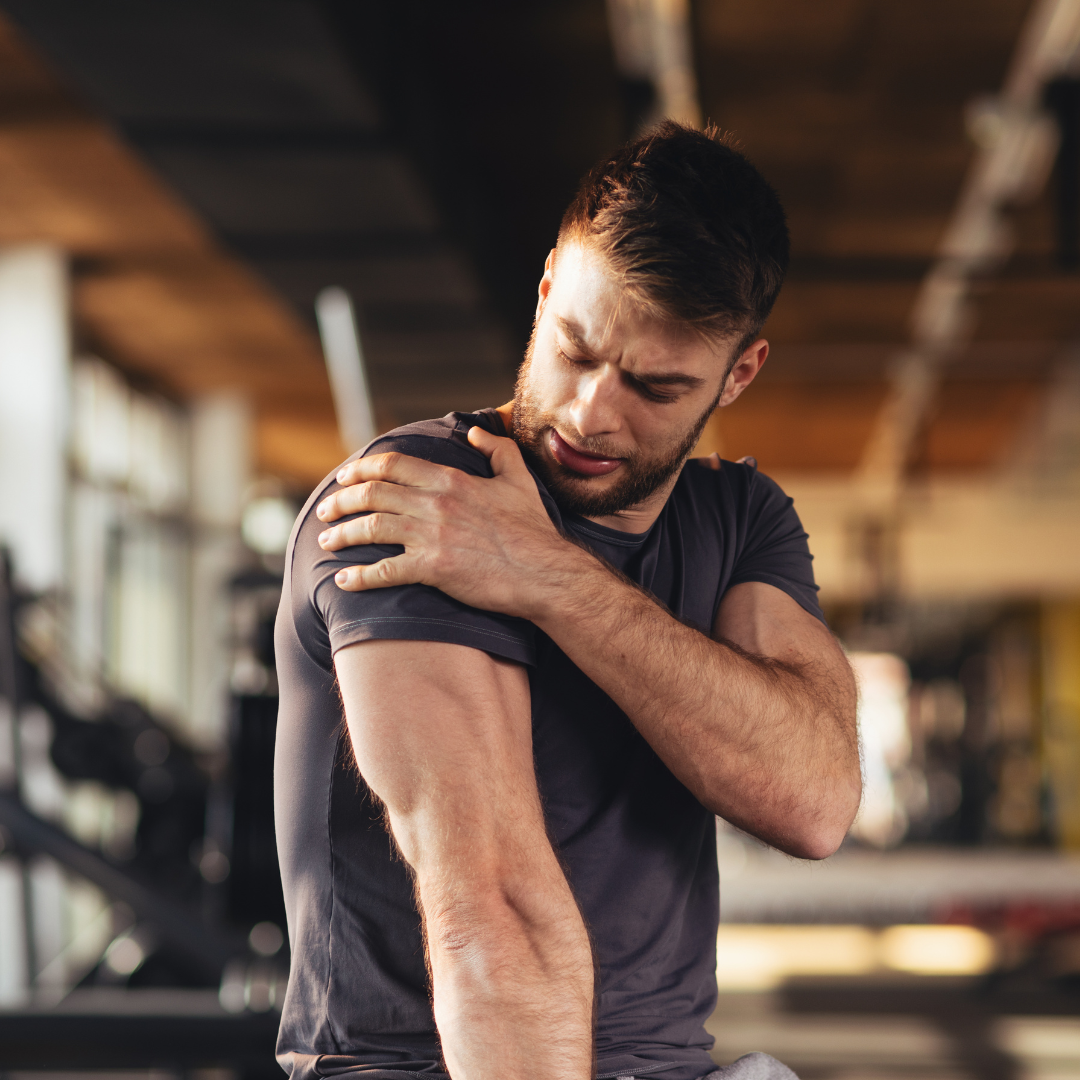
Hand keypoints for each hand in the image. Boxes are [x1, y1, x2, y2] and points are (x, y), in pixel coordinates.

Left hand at [315, 426, 578, 619]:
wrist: (545, 573)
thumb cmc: (533, 530)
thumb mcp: (518, 479)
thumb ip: (496, 449)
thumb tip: (475, 432)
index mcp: (451, 480)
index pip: (393, 465)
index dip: (361, 469)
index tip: (344, 476)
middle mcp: (436, 504)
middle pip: (372, 494)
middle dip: (341, 500)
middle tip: (325, 510)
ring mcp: (432, 537)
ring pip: (371, 528)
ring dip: (342, 534)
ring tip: (326, 541)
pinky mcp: (433, 570)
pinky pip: (384, 571)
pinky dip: (359, 577)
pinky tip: (343, 581)